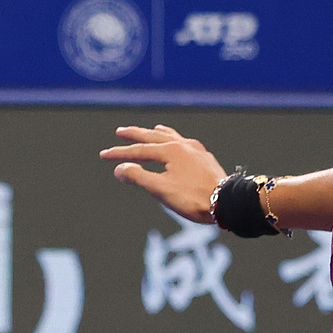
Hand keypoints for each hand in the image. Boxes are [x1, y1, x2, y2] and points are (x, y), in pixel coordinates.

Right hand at [101, 124, 224, 222]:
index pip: (139, 151)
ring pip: (173, 137)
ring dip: (158, 133)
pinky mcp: (206, 159)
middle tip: (121, 131)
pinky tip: (180, 145)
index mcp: (170, 151)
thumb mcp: (162, 190)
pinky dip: (176, 141)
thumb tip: (119, 169)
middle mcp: (183, 145)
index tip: (104, 156)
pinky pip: (186, 144)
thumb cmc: (194, 198)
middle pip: (154, 136)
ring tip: (152, 129)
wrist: (228, 203)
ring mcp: (196, 150)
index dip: (120, 154)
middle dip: (136, 135)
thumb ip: (139, 177)